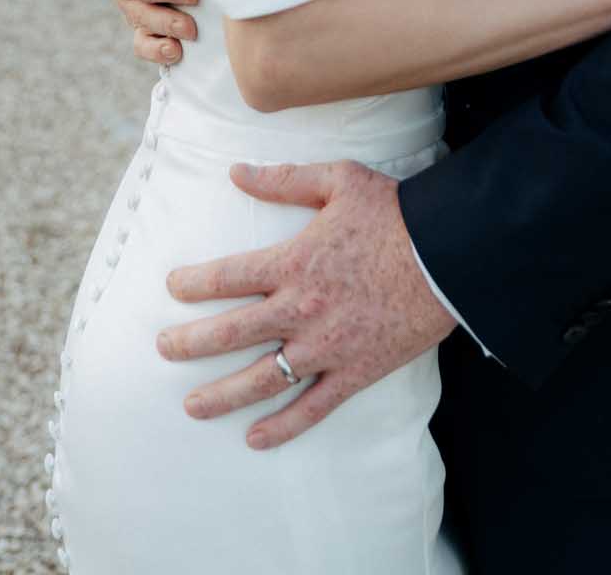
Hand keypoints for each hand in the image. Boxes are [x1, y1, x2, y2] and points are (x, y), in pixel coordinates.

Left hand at [156, 159, 454, 448]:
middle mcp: (300, 309)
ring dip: (223, 395)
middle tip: (163, 350)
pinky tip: (255, 438)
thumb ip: (284, 180)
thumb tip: (236, 172)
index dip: (193, 283)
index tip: (171, 288)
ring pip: (263, 379)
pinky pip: (313, 407)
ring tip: (191, 405)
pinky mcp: (354, 372)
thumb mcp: (337, 180)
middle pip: (232, 333)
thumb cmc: (393, 212)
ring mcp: (326, 347)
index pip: (227, 276)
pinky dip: (283, 426)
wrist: (448, 254)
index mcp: (292, 262)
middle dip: (191, 343)